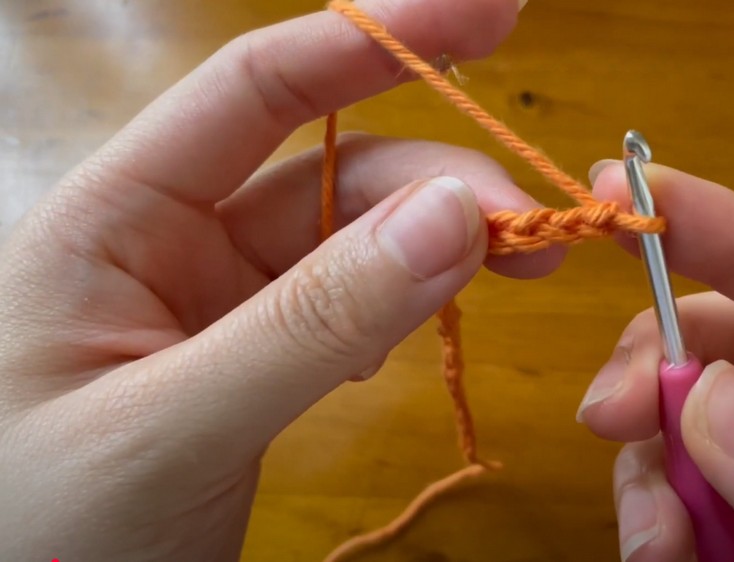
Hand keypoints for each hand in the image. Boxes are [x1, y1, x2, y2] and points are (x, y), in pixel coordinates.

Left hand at [0, 1, 551, 559]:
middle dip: (441, 183)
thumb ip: (312, 322)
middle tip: (538, 231)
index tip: (492, 11)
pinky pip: (346, 309)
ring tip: (520, 268)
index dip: (378, 35)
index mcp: (117, 216)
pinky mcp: (251, 363)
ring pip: (350, 242)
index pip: (259, 88)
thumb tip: (457, 214)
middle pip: (331, 171)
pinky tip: (428, 327)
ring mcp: (216, 305)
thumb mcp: (171, 425)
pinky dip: (402, 306)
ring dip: (438, 245)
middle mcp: (170, 241)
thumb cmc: (36, 531)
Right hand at [580, 162, 733, 560]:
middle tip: (602, 421)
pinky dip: (671, 518)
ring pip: (708, 415)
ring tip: (655, 550)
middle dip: (662, 370)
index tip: (622, 189)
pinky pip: (709, 483)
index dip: (727, 228)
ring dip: (657, 469)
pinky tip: (671, 556)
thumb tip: (703, 396)